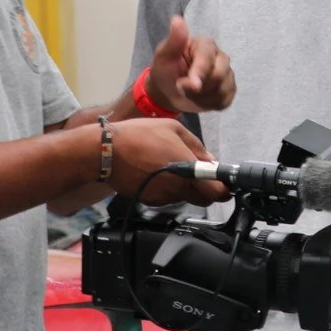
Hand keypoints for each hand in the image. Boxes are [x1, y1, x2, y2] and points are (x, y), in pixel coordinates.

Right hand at [108, 118, 223, 202]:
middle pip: (204, 200)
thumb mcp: (173, 129)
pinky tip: (156, 174)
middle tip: (200, 176)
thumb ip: (196, 146)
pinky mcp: (151, 201)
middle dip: (207, 190)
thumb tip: (211, 160)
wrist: (106, 152)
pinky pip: (168, 198)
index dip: (224, 189)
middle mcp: (178, 188)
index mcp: (188, 170)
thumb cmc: (138, 136)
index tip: (224, 184)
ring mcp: (164, 197)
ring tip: (170, 168)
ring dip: (186, 188)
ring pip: (185, 198)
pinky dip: (168, 189)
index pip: (217, 192)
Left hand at [146, 14, 236, 114]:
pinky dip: (209, 104)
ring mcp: (227, 74)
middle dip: (199, 88)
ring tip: (189, 93)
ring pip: (223, 91)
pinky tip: (199, 99)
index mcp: (205, 44)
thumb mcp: (164, 55)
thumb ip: (174, 40)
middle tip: (182, 88)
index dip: (200, 72)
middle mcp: (220, 57)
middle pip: (220, 76)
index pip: (208, 57)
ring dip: (202, 98)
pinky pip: (224, 101)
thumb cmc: (166, 69)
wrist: (169, 90)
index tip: (191, 85)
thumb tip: (177, 20)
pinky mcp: (229, 90)